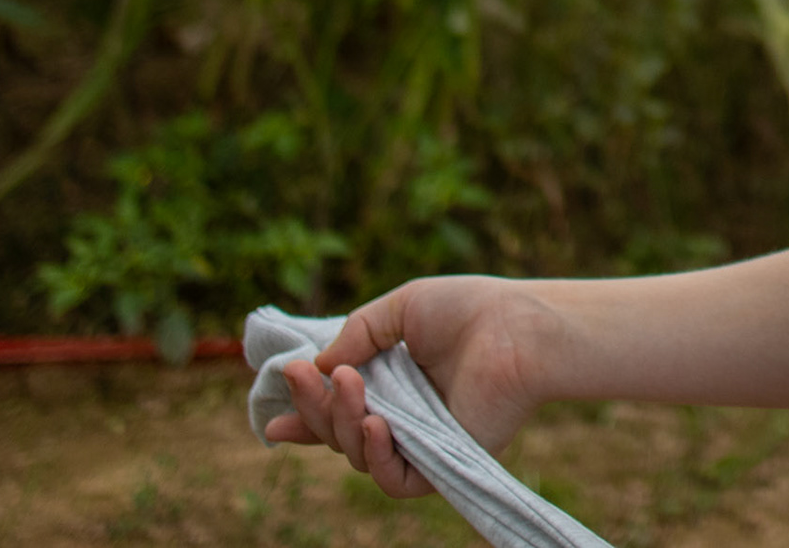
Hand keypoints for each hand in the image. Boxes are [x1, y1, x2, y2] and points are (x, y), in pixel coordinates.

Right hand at [263, 276, 553, 497]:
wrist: (516, 328)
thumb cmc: (467, 310)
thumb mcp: (401, 308)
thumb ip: (357, 335)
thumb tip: (316, 366)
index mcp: (392, 382)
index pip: (338, 408)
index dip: (305, 414)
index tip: (272, 417)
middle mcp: (401, 415)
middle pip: (338, 431)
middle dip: (313, 407)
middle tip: (304, 375)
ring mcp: (419, 442)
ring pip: (357, 453)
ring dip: (341, 421)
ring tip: (348, 384)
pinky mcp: (439, 465)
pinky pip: (393, 479)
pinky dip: (374, 457)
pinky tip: (374, 426)